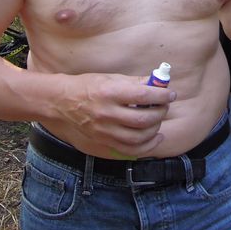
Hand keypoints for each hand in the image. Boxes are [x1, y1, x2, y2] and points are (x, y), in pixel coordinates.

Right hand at [58, 73, 176, 156]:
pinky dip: (147, 146)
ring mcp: (104, 132)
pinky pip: (130, 151)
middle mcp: (106, 114)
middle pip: (143, 119)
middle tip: (164, 106)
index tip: (170, 94)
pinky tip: (156, 137)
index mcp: (109, 93)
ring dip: (156, 128)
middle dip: (160, 112)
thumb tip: (158, 84)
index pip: (143, 95)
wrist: (60, 103)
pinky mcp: (103, 143)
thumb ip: (135, 82)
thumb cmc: (87, 86)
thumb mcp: (110, 78)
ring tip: (159, 119)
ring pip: (139, 137)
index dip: (161, 95)